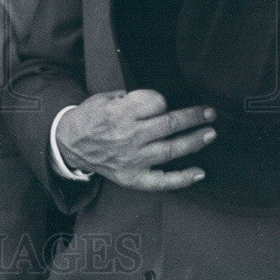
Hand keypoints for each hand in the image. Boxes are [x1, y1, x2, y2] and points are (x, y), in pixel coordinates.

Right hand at [56, 89, 215, 190]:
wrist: (69, 144)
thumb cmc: (89, 118)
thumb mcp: (104, 98)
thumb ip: (131, 98)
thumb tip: (158, 102)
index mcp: (120, 113)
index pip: (156, 102)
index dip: (161, 100)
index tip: (161, 102)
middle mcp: (129, 136)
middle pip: (170, 123)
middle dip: (194, 116)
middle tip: (210, 113)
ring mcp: (133, 159)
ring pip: (172, 149)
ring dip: (195, 141)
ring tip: (210, 134)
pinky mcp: (133, 177)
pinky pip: (162, 181)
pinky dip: (183, 178)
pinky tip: (200, 173)